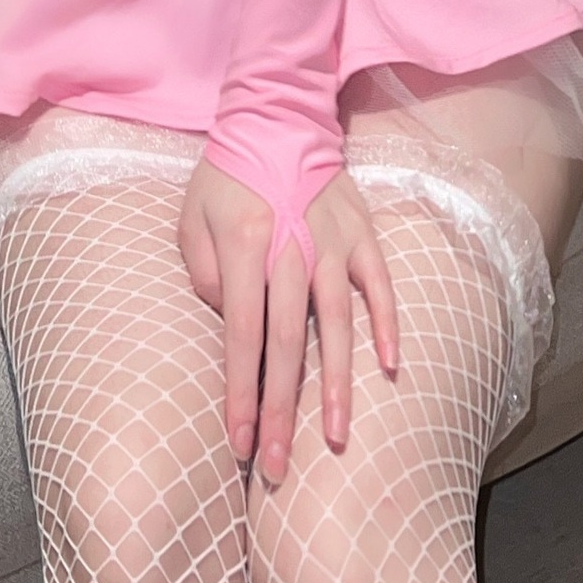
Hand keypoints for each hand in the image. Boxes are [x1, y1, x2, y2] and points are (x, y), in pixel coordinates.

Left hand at [179, 157, 398, 487]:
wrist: (277, 116)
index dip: (240, 392)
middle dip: (281, 409)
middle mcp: (292, 245)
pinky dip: (386, 324)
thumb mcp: (190, 217)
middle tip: (277, 467)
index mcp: (244, 243)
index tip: (238, 442)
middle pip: (287, 342)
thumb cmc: (226, 175)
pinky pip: (379, 285)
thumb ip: (202, 274)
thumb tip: (231, 325)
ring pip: (337, 323)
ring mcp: (333, 239)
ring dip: (337, 384)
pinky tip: (391, 367)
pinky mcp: (362, 232)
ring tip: (335, 438)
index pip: (242, 333)